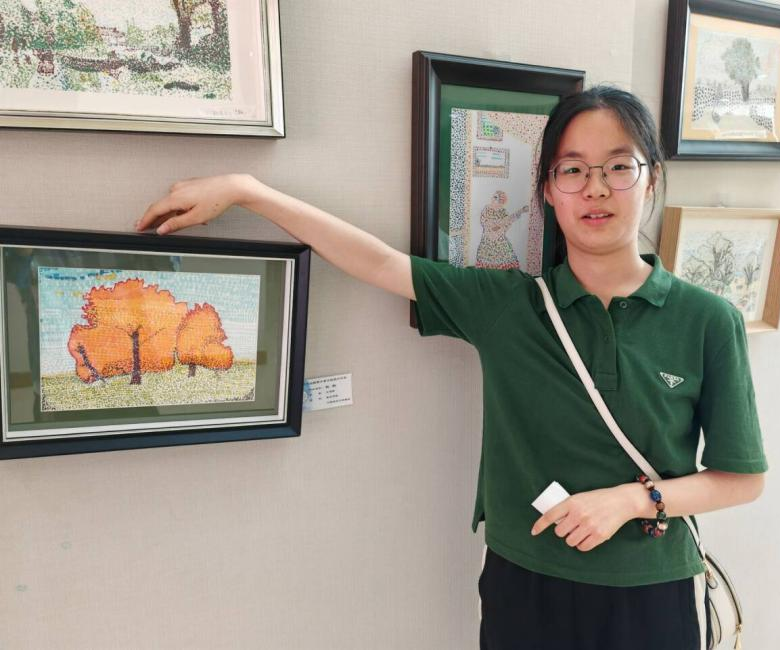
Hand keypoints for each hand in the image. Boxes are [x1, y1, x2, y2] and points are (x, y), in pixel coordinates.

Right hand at [135, 173, 258, 234]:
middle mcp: (177, 189)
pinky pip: (180, 198)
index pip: (154, 210)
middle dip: (156, 219)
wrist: (231, 187)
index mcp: (176, 197)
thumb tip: (162, 229)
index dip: (145, 220)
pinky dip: (182, 208)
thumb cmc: (217, 200)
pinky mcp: (189, 185)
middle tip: (150, 228)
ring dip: (175, 214)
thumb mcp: (196, 217)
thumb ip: (176, 224)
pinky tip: (194, 214)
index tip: (139, 227)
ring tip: (190, 222)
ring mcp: (183, 186)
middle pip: (161, 206)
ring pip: (172, 203)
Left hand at [530, 484, 639, 551]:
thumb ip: (568, 508)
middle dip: (563, 531)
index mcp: (572, 502)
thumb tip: (554, 522)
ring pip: (570, 541)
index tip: (533, 532)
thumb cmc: (598, 499)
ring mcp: (589, 525)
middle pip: (560, 532)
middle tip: (571, 526)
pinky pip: (583, 547)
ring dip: (573, 539)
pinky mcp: (599, 535)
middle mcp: (579, 514)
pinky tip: (586, 538)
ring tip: (580, 531)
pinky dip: (582, 545)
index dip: (540, 525)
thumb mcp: (580, 498)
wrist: (621, 501)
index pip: (550, 515)